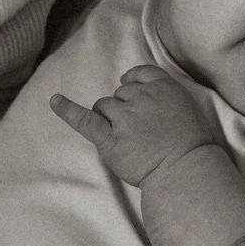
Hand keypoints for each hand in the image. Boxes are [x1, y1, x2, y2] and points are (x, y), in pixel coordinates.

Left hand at [52, 64, 221, 186]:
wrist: (185, 170)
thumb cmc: (190, 144)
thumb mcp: (186, 107)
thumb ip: (163, 95)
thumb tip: (137, 89)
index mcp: (163, 88)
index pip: (139, 75)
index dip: (132, 84)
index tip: (130, 90)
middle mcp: (142, 98)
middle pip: (120, 94)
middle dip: (124, 108)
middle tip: (141, 132)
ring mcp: (125, 118)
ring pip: (104, 105)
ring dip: (109, 118)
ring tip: (127, 139)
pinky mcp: (110, 139)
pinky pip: (84, 119)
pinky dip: (67, 110)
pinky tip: (54, 101)